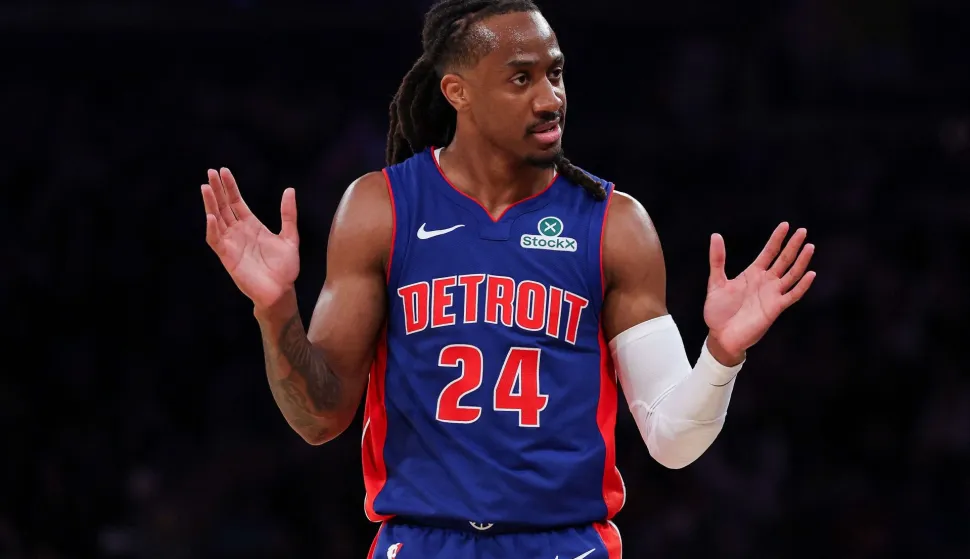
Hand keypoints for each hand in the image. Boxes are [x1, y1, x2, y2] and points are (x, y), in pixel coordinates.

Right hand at [201, 168, 299, 309]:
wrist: (281, 291)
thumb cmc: (285, 268)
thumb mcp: (290, 237)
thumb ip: (288, 214)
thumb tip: (289, 190)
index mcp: (252, 225)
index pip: (236, 202)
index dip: (230, 187)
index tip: (223, 170)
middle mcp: (239, 232)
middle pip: (224, 206)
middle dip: (217, 190)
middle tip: (211, 171)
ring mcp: (231, 243)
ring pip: (217, 219)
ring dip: (210, 204)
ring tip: (206, 187)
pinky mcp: (227, 257)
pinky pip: (216, 240)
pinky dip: (212, 228)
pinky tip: (211, 215)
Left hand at [703, 222, 815, 360]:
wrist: (721, 336)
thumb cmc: (718, 311)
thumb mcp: (716, 282)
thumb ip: (717, 260)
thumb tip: (715, 235)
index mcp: (752, 273)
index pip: (768, 252)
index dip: (777, 239)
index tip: (785, 225)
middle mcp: (765, 282)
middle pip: (783, 260)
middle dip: (793, 245)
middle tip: (803, 231)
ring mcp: (772, 294)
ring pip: (791, 274)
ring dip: (801, 261)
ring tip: (809, 246)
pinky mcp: (775, 308)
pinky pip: (792, 295)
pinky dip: (802, 285)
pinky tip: (810, 274)